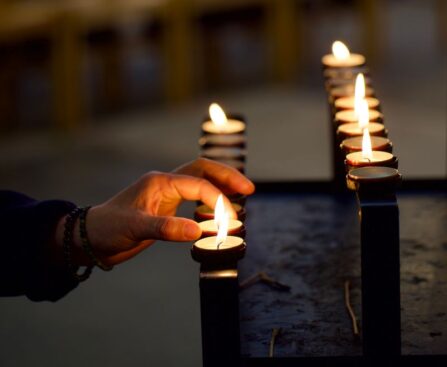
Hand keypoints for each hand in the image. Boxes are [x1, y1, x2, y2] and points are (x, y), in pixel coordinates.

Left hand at [56, 159, 254, 265]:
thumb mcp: (135, 228)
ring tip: (241, 193)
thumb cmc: (109, 229)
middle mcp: (166, 183)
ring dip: (221, 185)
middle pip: (203, 170)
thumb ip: (166, 228)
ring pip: (200, 180)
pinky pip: (195, 195)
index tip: (229, 220)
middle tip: (249, 188)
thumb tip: (197, 231)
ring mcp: (167, 193)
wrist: (92, 238)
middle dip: (227, 177)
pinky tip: (220, 208)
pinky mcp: (167, 206)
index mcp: (160, 182)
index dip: (217, 200)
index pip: (198, 184)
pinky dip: (210, 198)